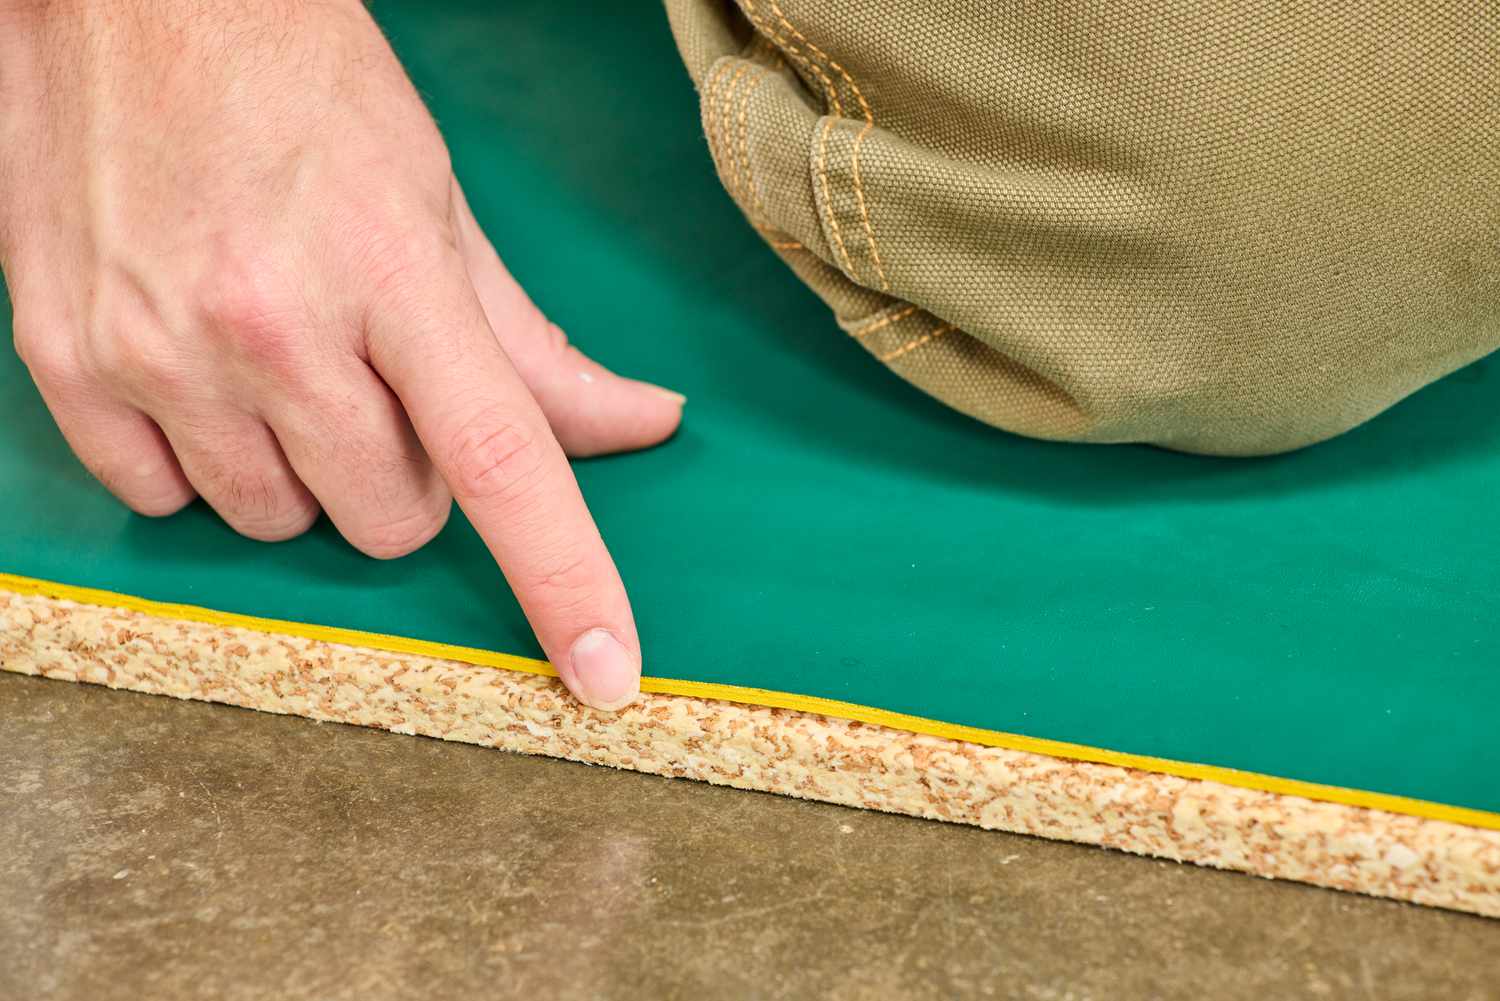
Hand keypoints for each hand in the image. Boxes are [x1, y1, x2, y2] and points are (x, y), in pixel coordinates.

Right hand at [0, 0, 682, 709]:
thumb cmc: (306, 88)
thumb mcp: (440, 204)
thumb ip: (535, 343)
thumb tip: (640, 424)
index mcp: (394, 275)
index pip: (505, 461)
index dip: (566, 579)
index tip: (606, 673)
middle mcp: (271, 326)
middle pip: (392, 518)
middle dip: (406, 476)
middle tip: (375, 380)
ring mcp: (159, 352)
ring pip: (280, 525)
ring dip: (302, 470)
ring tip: (279, 360)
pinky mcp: (67, 364)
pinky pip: (162, 502)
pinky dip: (198, 460)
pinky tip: (198, 372)